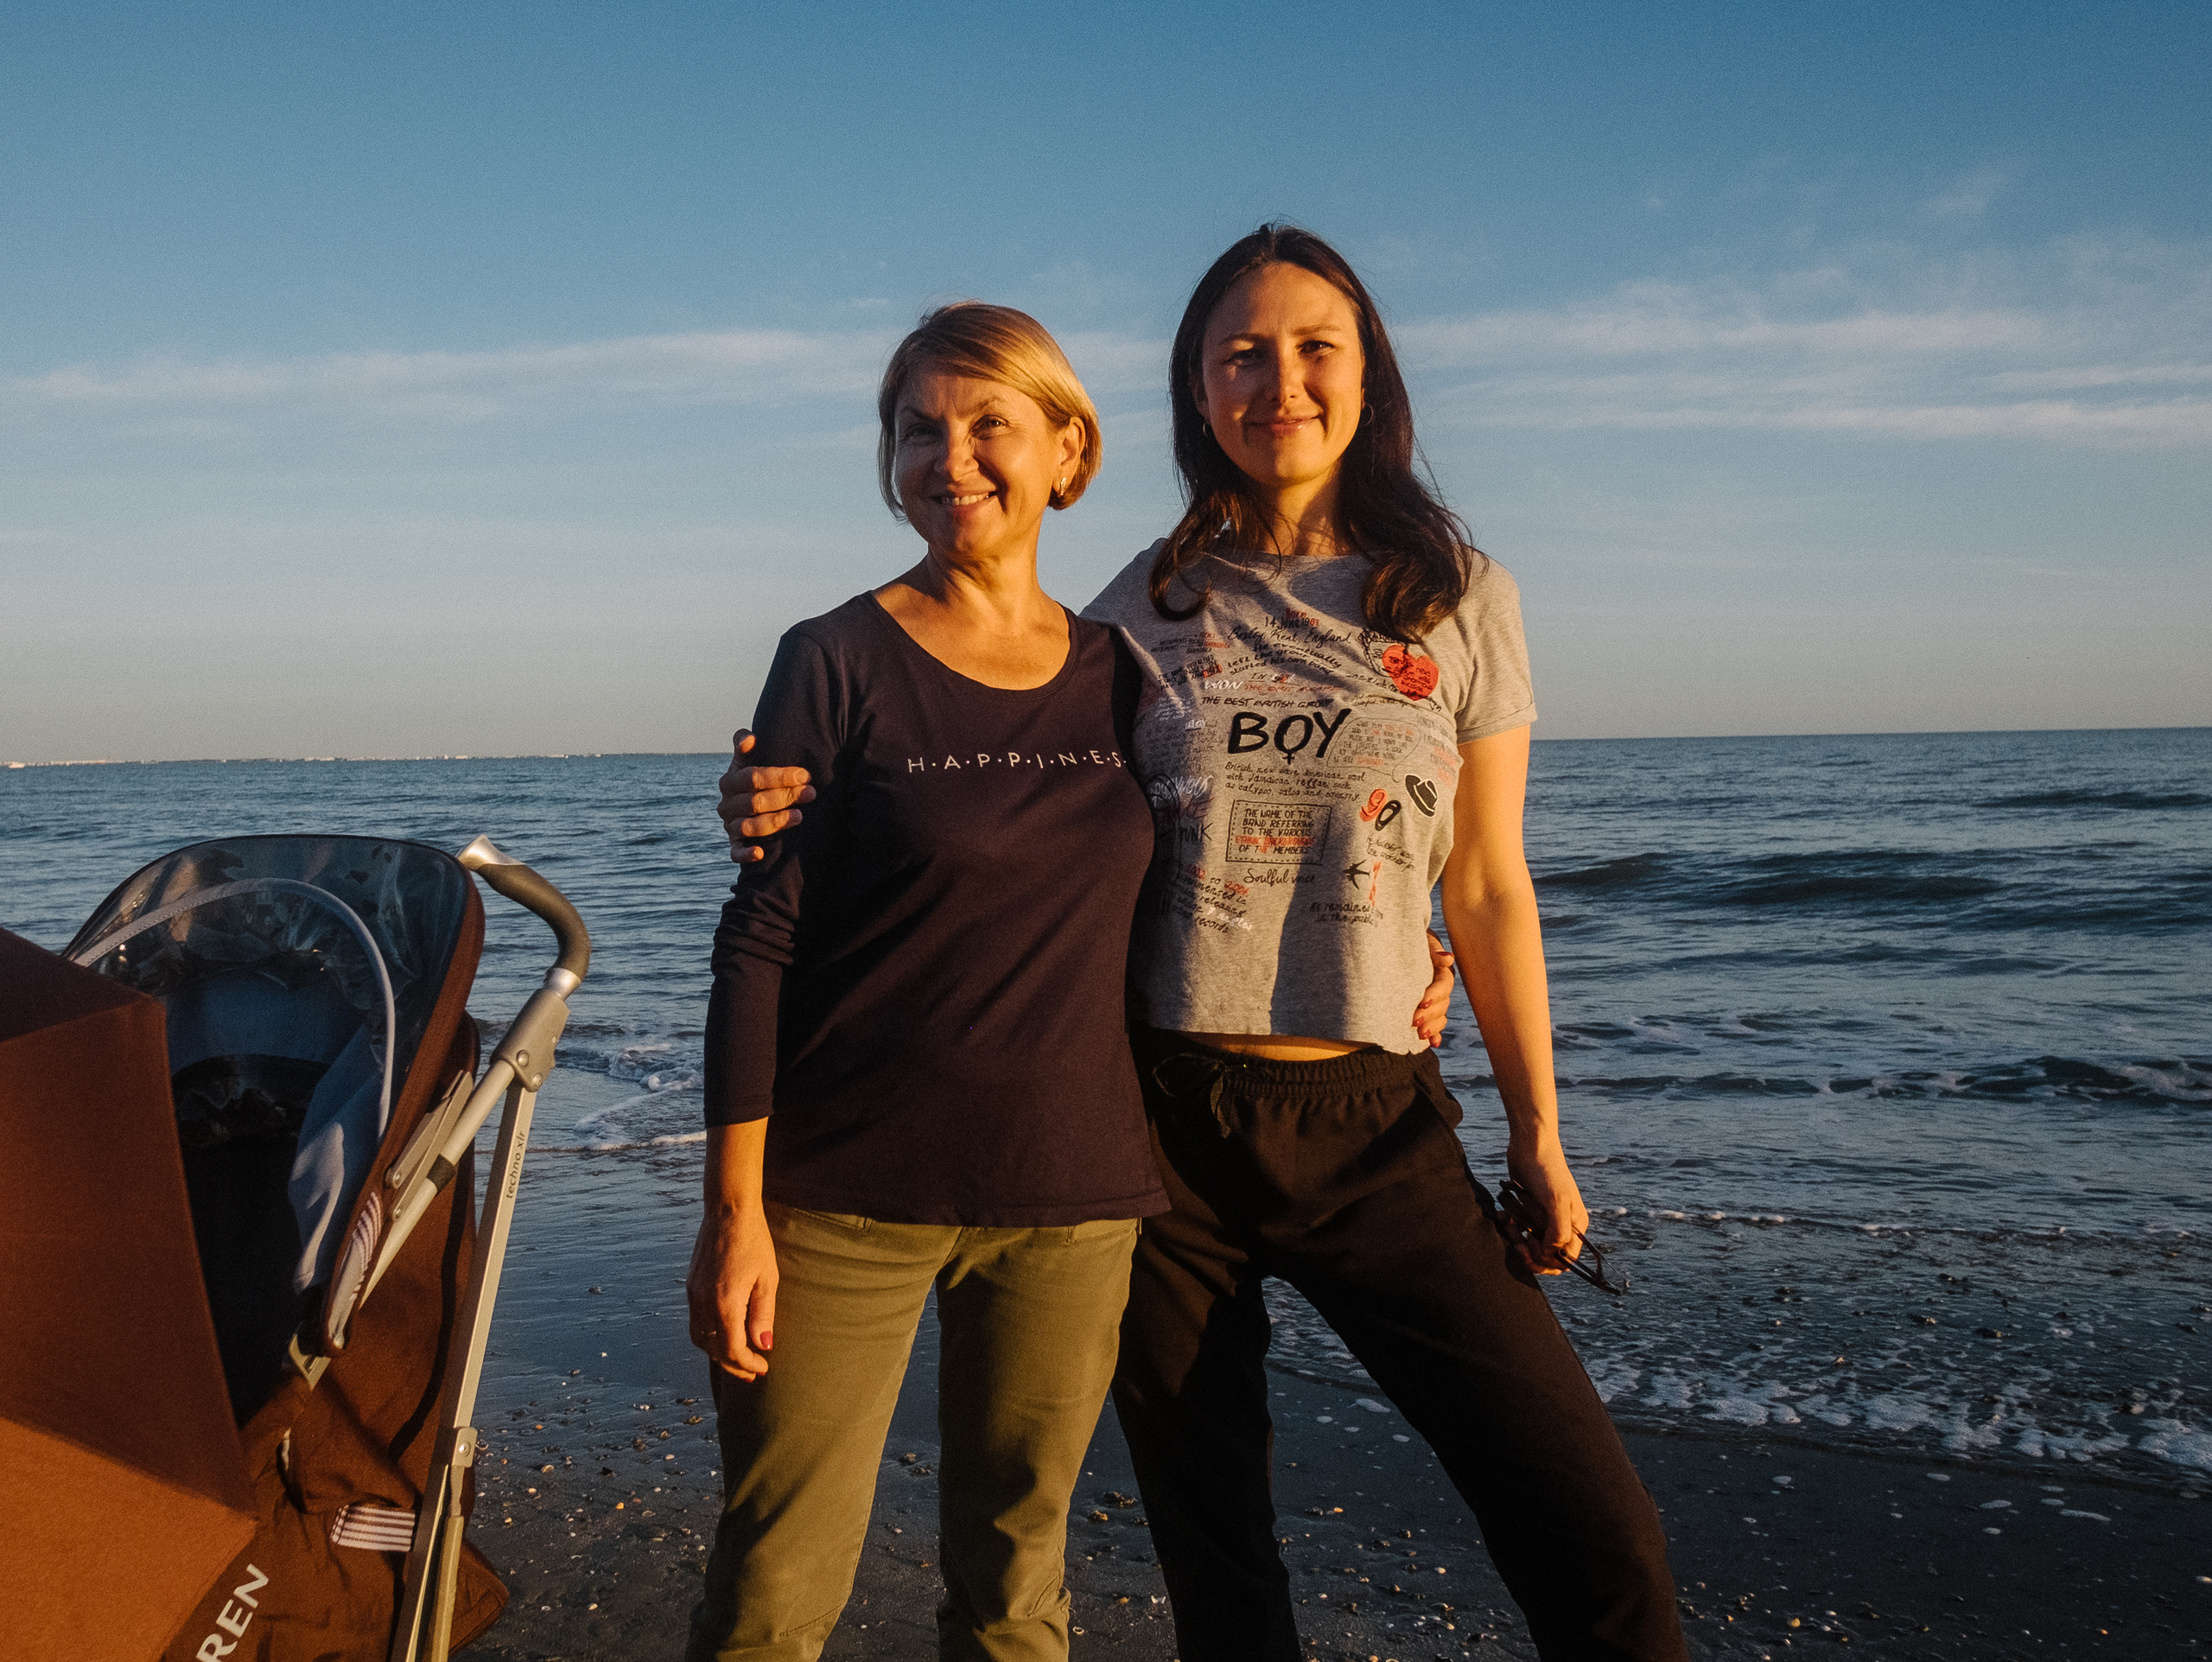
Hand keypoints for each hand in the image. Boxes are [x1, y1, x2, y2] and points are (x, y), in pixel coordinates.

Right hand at [685, 1205, 777, 1379]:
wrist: (728, 1212)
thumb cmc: (754, 1242)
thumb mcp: (767, 1279)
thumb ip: (763, 1314)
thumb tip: (763, 1345)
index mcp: (725, 1303)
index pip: (733, 1350)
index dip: (748, 1364)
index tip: (763, 1368)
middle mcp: (704, 1303)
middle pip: (714, 1349)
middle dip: (734, 1365)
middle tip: (752, 1372)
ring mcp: (693, 1295)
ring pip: (700, 1339)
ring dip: (718, 1354)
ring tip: (738, 1359)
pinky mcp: (691, 1286)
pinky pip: (695, 1323)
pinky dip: (707, 1337)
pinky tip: (723, 1336)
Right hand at [717, 729, 814, 863]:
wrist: (750, 807)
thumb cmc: (756, 782)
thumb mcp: (748, 762)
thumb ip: (745, 748)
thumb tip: (748, 737)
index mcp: (728, 782)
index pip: (752, 777)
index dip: (780, 776)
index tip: (804, 775)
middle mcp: (726, 805)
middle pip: (755, 802)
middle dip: (785, 796)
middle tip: (811, 793)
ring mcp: (729, 826)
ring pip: (749, 826)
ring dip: (775, 821)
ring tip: (800, 816)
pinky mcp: (734, 845)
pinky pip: (735, 853)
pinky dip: (746, 854)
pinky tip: (760, 853)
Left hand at [1414, 931, 1455, 1048]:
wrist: (1396, 945)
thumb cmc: (1409, 940)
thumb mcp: (1421, 941)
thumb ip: (1433, 950)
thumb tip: (1448, 959)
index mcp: (1441, 972)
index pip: (1443, 986)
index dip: (1434, 995)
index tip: (1421, 1002)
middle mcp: (1439, 989)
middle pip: (1442, 1005)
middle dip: (1430, 1015)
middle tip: (1414, 1022)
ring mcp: (1433, 1001)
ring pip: (1440, 1017)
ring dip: (1432, 1027)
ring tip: (1420, 1035)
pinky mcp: (1425, 1011)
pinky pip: (1435, 1025)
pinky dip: (1435, 1035)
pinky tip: (1432, 1044)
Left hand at [1501, 1136, 1589, 1276]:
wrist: (1529, 1144)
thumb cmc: (1546, 1170)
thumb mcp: (1556, 1201)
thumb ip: (1558, 1231)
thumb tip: (1551, 1255)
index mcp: (1576, 1226)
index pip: (1565, 1260)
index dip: (1547, 1260)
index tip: (1531, 1244)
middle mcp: (1562, 1225)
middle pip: (1548, 1257)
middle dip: (1530, 1254)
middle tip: (1516, 1242)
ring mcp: (1544, 1218)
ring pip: (1531, 1245)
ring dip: (1517, 1240)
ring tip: (1508, 1224)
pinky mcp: (1528, 1210)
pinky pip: (1519, 1230)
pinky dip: (1509, 1227)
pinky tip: (1503, 1216)